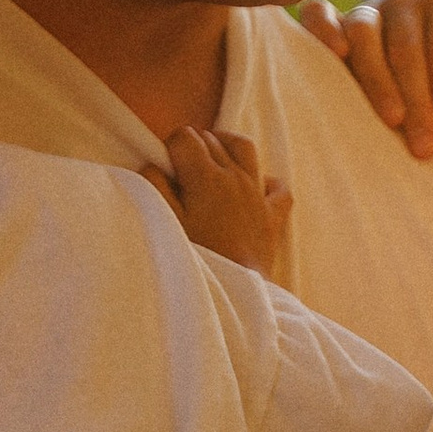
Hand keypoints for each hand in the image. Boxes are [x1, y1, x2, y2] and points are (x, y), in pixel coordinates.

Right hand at [158, 124, 291, 274]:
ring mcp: (257, 195)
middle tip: (179, 171)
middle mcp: (235, 178)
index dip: (170, 147)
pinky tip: (254, 189)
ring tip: (212, 159)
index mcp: (205, 177)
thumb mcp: (165, 221)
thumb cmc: (196, 258)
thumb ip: (154, 185)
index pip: (185, 137)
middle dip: (193, 146)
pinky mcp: (273, 217)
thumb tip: (154, 163)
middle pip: (211, 140)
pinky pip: (278, 188)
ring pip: (245, 149)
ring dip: (226, 146)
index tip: (165, 167)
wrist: (234, 293)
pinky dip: (267, 182)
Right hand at [295, 0, 432, 155]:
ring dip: (377, 79)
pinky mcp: (329, 21)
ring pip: (365, 33)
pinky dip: (323, 29)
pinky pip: (319, 14)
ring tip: (391, 122)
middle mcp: (405, 0)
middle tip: (424, 149)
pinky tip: (335, 57)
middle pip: (408, 47)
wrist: (418, 95)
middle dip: (420, 101)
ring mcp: (365, 8)